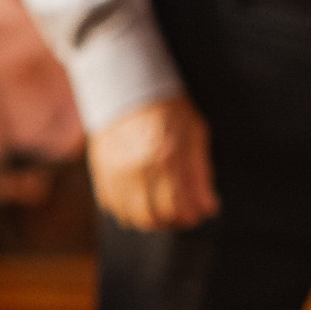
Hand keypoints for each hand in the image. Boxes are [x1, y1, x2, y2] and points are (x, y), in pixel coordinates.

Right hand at [86, 95, 217, 229]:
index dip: (190, 216)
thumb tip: (209, 208)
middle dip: (170, 221)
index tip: (196, 214)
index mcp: (167, 160)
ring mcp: (117, 173)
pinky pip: (112, 206)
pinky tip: (138, 201)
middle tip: (179, 214)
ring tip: (159, 210)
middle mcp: (139, 170)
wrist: (128, 88)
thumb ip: (201, 174)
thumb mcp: (195, 135)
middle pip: (154, 217)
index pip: (179, 208)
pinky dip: (126, 210)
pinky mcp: (101, 173)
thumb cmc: (168, 111)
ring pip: (131, 217)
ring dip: (148, 220)